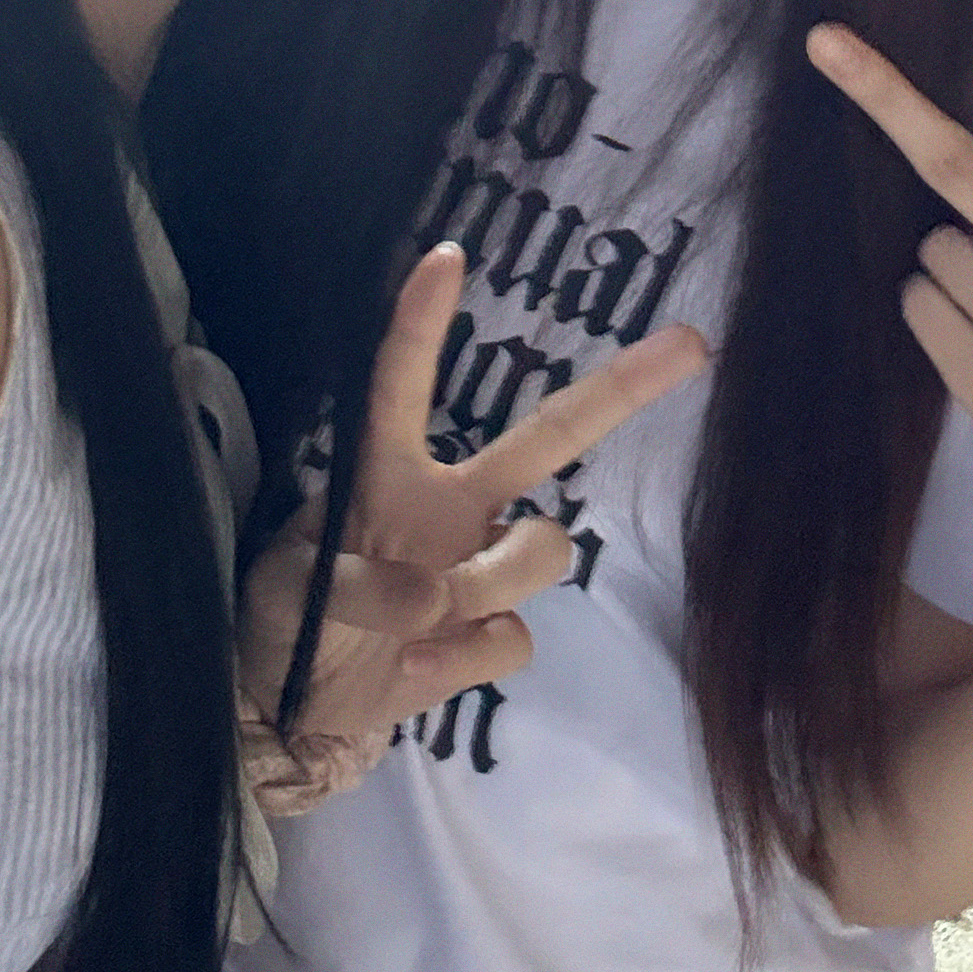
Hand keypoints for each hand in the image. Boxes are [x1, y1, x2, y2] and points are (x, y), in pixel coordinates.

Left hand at [241, 243, 704, 739]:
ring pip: (544, 548)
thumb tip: (437, 595)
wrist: (296, 716)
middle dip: (620, 388)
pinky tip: (415, 670)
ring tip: (422, 622)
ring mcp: (479, 568)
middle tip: (690, 344)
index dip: (421, 323)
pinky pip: (514, 638)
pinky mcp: (492, 634)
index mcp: (387, 474)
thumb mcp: (287, 593)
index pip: (402, 385)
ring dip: (490, 582)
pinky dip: (461, 662)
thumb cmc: (282, 625)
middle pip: (548, 436)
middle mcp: (450, 506)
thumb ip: (357, 585)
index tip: (445, 255)